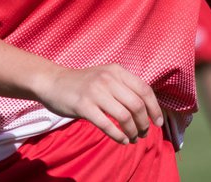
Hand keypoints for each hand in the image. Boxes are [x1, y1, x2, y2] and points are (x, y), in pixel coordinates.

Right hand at [33, 63, 162, 144]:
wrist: (52, 82)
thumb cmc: (82, 83)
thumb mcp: (105, 76)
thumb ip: (123, 86)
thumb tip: (146, 108)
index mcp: (116, 71)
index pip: (144, 89)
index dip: (155, 108)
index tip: (158, 122)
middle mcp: (108, 79)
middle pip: (137, 105)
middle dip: (144, 123)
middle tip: (144, 133)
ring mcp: (95, 92)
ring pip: (124, 116)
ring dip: (132, 132)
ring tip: (132, 139)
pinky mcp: (84, 106)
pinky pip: (107, 125)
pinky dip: (118, 136)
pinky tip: (121, 140)